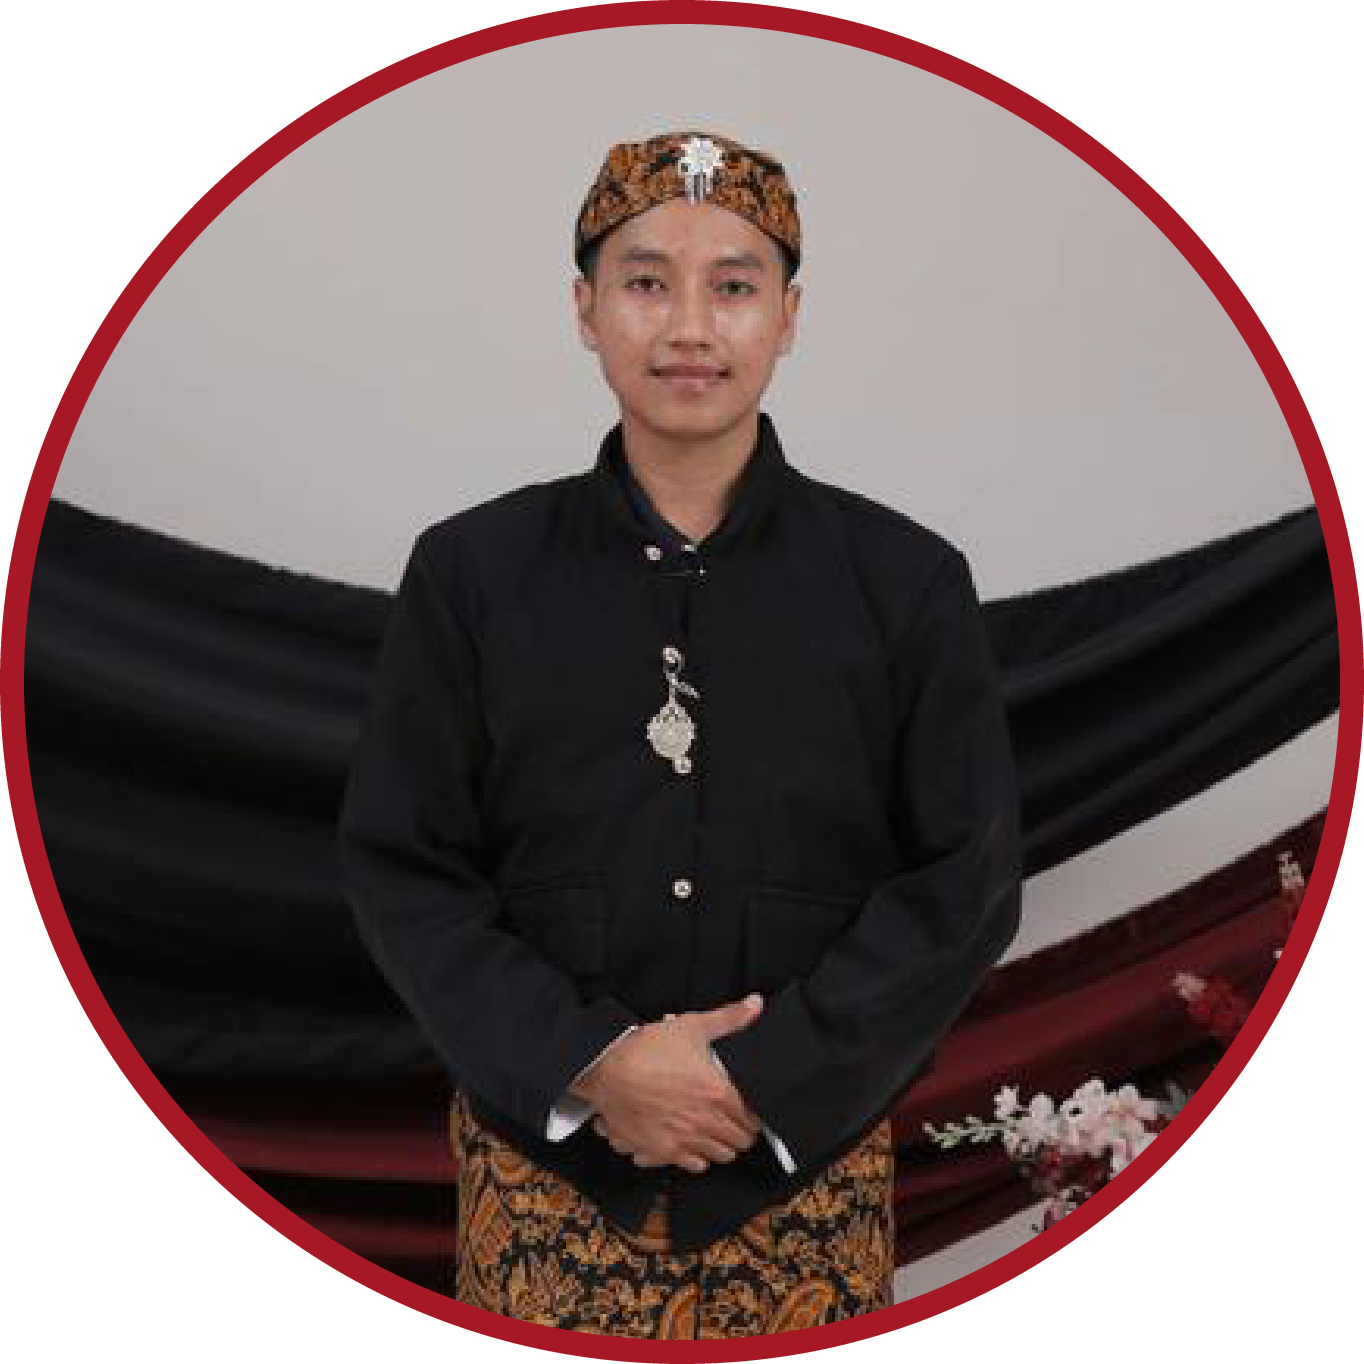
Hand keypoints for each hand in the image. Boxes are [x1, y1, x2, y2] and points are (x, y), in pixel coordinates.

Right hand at [573, 995, 765, 1173]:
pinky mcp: (664, 1152)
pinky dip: (699, 1158)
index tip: (751, 1112)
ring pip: (721, 1156)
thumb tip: (754, 1005)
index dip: (755, 1116)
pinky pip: (695, 1166)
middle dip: (743, 1132)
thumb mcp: (691, 1026)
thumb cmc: (646, 1050)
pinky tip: (695, 1143)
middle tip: (738, 1122)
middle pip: (741, 1142)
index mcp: (717, 1092)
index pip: (753, 1119)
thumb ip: (729, 1017)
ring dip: (724, 1146)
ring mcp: (685, 1139)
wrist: (605, 1071)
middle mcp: (705, 1121)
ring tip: (719, 1133)